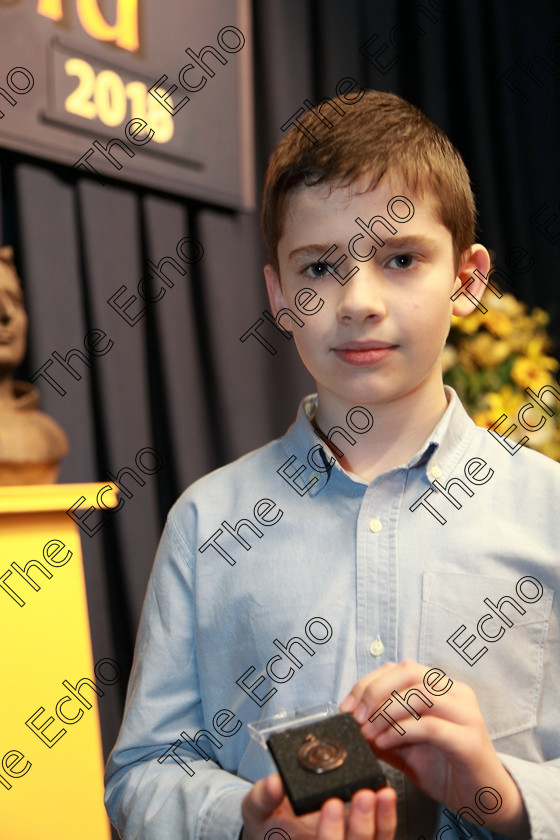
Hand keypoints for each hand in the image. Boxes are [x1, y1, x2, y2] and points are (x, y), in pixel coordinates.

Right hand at [240, 772, 396, 839]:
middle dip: (361, 826)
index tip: (330, 804)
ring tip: (382, 793)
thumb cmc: (268, 823)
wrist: (279, 829)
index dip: (331, 833)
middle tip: (363, 795)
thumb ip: (262, 798)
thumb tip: (275, 782)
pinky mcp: (365, 838)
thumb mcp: (255, 811)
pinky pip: (382, 835)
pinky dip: (387, 818)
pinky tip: (386, 796)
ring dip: (381, 822)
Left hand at [340, 660, 529, 839]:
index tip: (347, 706)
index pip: (399, 668)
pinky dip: (400, 731)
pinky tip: (384, 743)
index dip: (368, 683)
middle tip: (355, 717)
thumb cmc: (444, 768)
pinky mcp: (469, 740)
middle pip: (409, 672)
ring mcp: (466, 714)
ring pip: (419, 693)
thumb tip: (350, 723)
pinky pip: (430, 726)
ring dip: (385, 711)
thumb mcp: (404, 746)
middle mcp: (456, 693)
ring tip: (368, 733)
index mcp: (441, 688)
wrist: (481, 800)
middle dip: (374, 691)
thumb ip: (380, 730)